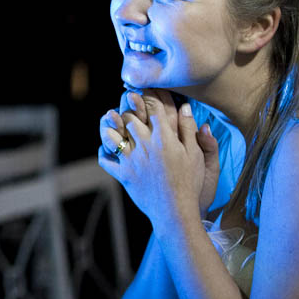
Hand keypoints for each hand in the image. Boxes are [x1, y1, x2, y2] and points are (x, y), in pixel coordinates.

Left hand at [99, 89, 214, 224]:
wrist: (176, 211)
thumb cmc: (190, 183)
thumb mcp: (195, 155)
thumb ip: (189, 129)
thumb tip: (184, 106)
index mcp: (164, 138)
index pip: (154, 108)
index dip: (149, 94)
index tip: (145, 87)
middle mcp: (145, 146)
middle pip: (131, 117)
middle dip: (129, 105)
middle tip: (127, 97)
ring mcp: (131, 160)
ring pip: (114, 135)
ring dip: (111, 125)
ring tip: (111, 117)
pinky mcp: (123, 175)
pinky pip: (106, 160)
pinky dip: (103, 152)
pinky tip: (106, 147)